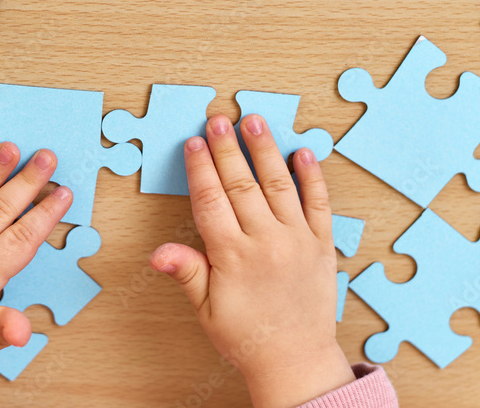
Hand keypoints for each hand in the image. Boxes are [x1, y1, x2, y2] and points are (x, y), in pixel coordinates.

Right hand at [150, 114, 354, 407]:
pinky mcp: (322, 246)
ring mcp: (297, 241)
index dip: (200, 169)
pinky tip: (303, 152)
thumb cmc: (246, 337)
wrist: (295, 360)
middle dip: (227, 149)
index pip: (211, 200)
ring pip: (279, 185)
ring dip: (266, 150)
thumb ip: (187, 272)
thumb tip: (157, 253)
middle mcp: (266, 242)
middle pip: (242, 185)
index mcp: (233, 257)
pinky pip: (319, 204)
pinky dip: (312, 177)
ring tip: (254, 121)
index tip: (193, 143)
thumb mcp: (207, 309)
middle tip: (218, 119)